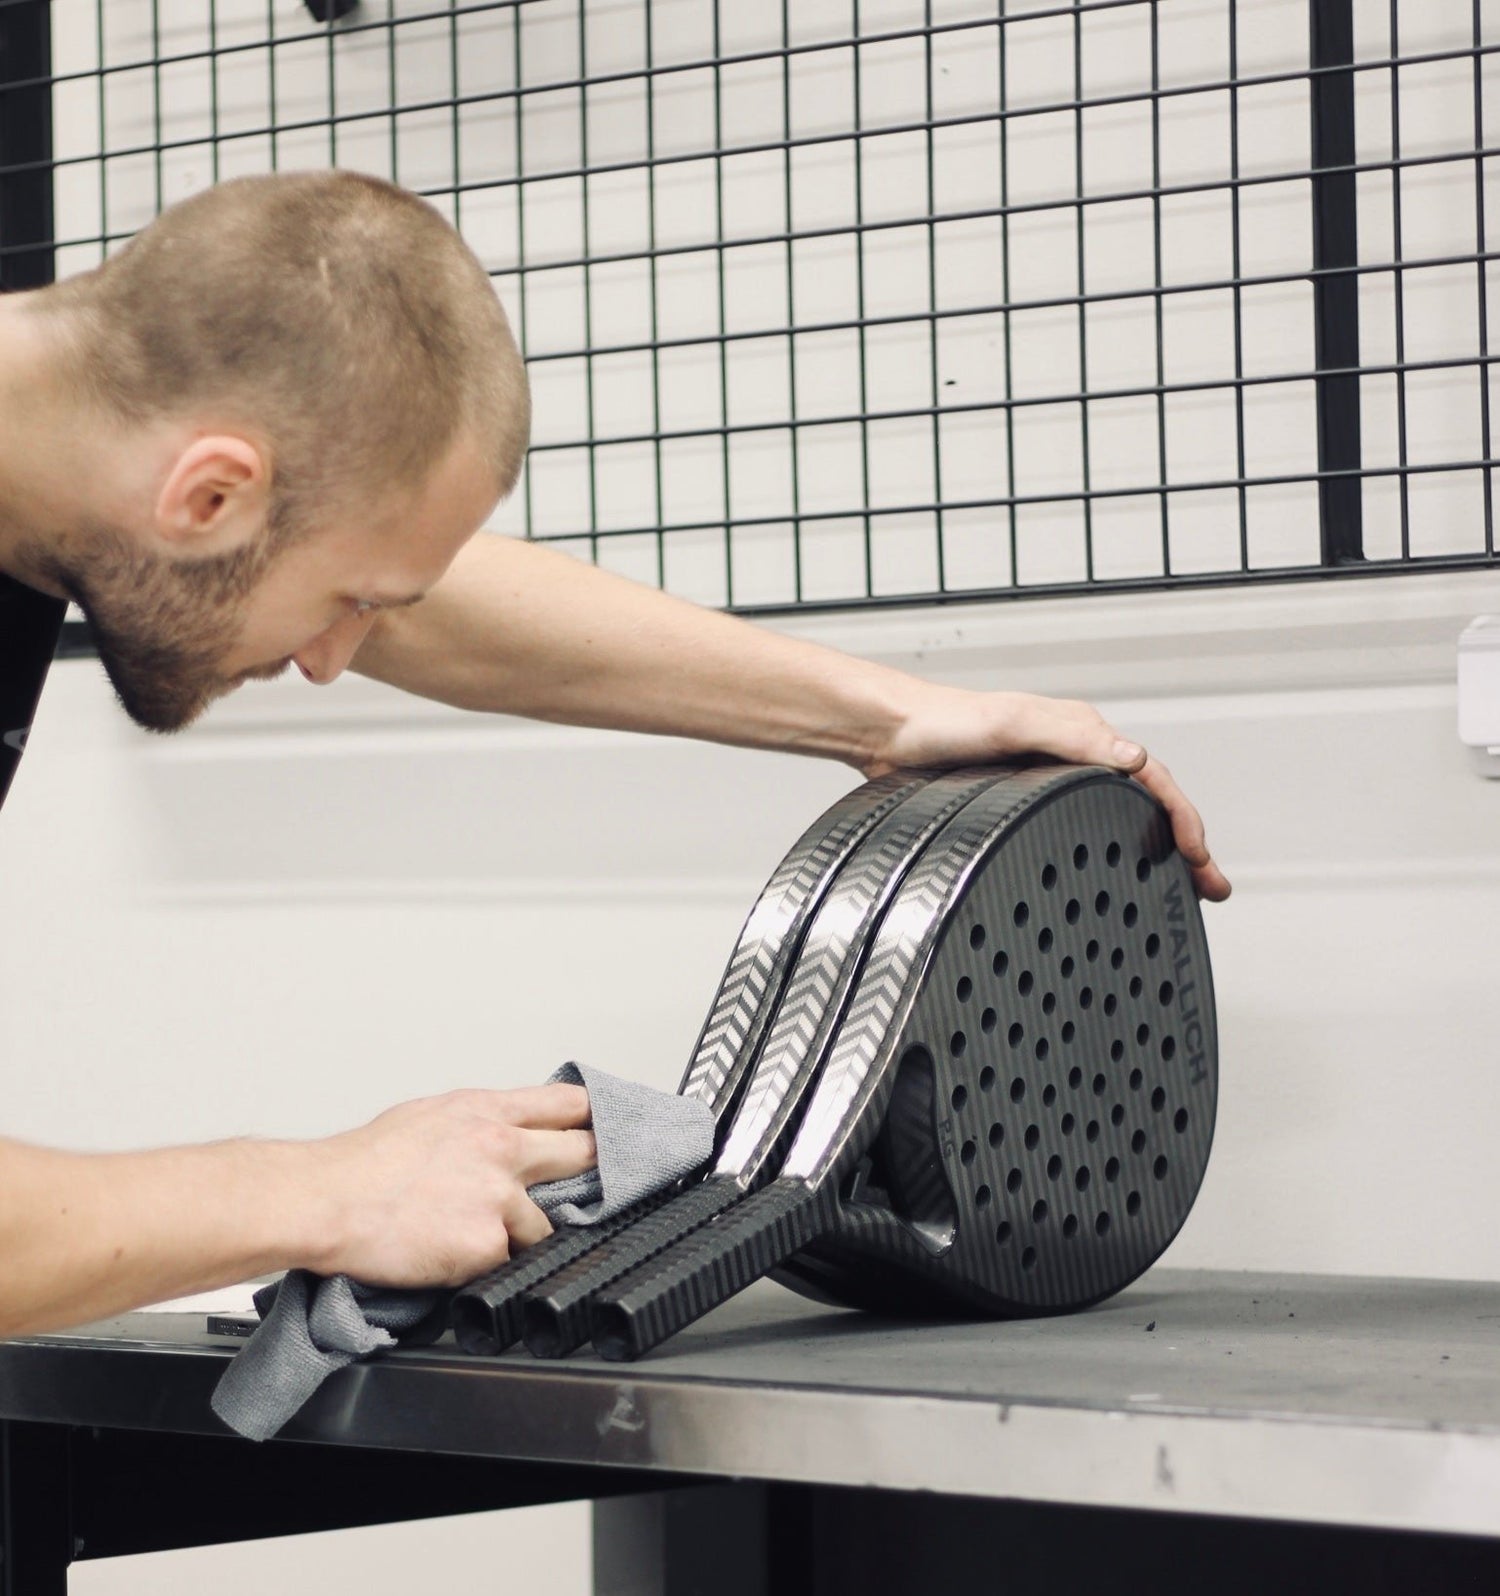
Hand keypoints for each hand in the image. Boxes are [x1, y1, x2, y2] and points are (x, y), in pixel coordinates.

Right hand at [305, 1084, 596, 1287]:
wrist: (328, 1200)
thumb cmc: (363, 1163)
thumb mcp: (428, 1117)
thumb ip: (475, 1125)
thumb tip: (502, 1134)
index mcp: (487, 1112)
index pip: (568, 1104)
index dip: (594, 1117)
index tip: (607, 1128)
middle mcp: (503, 1148)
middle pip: (582, 1155)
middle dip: (591, 1171)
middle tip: (594, 1184)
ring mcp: (500, 1198)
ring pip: (544, 1225)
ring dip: (523, 1235)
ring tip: (475, 1235)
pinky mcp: (488, 1245)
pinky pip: (507, 1261)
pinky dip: (489, 1265)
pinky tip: (456, 1256)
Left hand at [864, 684, 1230, 902]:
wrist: (890, 734)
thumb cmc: (944, 724)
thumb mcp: (1012, 723)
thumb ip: (1073, 737)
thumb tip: (1135, 758)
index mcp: (1082, 735)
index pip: (1151, 779)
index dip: (1183, 819)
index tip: (1201, 860)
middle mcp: (1073, 757)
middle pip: (1146, 802)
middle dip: (1184, 844)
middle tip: (1210, 889)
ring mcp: (1049, 782)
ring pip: (1118, 817)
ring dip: (1153, 851)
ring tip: (1179, 890)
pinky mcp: (1021, 803)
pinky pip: (1080, 827)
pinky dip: (1109, 851)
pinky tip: (1109, 876)